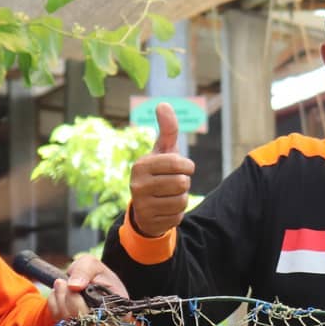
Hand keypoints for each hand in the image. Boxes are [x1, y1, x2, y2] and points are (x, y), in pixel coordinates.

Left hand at [46, 256, 129, 320]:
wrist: (90, 280)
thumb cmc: (96, 273)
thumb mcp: (93, 264)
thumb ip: (85, 270)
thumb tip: (73, 286)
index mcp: (116, 309)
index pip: (97, 314)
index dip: (80, 302)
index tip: (73, 286)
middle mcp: (104, 324)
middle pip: (81, 320)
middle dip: (67, 298)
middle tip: (61, 281)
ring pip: (68, 322)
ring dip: (59, 300)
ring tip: (60, 284)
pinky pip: (59, 319)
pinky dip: (54, 304)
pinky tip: (59, 294)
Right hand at [128, 102, 194, 237]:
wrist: (144, 207)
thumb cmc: (158, 172)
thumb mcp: (163, 151)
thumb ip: (167, 129)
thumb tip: (163, 104)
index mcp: (141, 165)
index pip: (179, 164)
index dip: (187, 166)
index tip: (181, 167)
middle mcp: (137, 184)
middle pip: (182, 183)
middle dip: (183, 184)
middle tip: (172, 184)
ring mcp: (142, 204)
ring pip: (182, 200)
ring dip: (181, 198)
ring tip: (168, 195)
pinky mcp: (150, 221)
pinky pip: (177, 216)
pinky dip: (176, 213)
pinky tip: (165, 209)